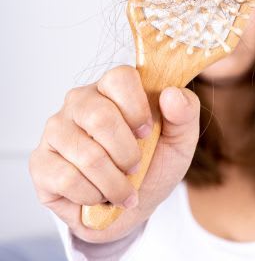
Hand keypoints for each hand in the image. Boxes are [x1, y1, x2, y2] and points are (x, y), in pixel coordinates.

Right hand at [29, 65, 200, 242]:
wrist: (133, 205)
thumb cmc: (155, 163)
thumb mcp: (181, 140)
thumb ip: (185, 112)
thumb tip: (171, 94)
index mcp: (114, 88)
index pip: (120, 78)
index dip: (137, 108)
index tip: (148, 132)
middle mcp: (80, 102)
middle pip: (100, 117)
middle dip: (127, 153)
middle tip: (136, 166)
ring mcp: (56, 130)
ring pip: (86, 154)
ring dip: (114, 182)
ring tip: (123, 189)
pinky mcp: (41, 162)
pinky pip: (67, 179)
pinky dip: (93, 195)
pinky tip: (99, 196)